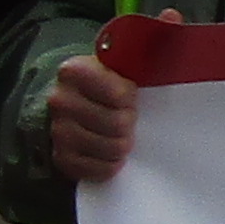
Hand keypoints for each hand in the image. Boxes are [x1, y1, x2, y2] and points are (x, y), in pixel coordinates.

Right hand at [42, 49, 139, 186]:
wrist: (69, 104)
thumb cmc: (101, 84)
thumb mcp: (111, 65)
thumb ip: (131, 63)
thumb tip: (166, 54)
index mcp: (73, 71)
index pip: (120, 94)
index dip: (131, 99)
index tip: (130, 97)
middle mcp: (60, 100)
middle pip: (117, 124)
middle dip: (129, 124)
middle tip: (128, 120)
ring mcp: (58, 131)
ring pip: (111, 148)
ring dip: (122, 145)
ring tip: (120, 135)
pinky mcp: (62, 158)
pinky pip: (99, 169)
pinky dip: (111, 164)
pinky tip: (112, 154)